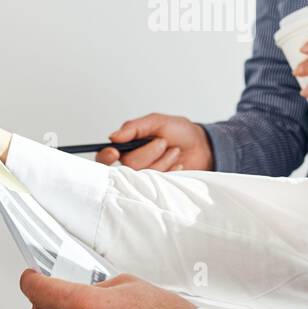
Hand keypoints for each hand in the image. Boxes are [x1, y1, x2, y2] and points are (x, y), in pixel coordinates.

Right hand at [94, 113, 213, 171]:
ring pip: (145, 174)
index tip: (114, 153)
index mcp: (127, 147)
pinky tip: (178, 164)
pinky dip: (171, 169)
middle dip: (149, 152)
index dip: (106, 157)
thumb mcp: (157, 121)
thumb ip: (134, 127)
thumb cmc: (179, 132)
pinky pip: (159, 182)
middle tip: (163, 142)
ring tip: (173, 151)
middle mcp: (133, 164)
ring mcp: (146, 177)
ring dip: (163, 160)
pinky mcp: (159, 187)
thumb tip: (113, 136)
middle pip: (129, 164)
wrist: (202, 147)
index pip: (105, 157)